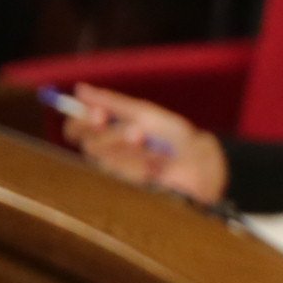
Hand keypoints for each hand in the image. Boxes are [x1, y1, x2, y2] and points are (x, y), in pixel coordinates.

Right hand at [59, 87, 226, 202]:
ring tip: (157, 148)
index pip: (76, 129)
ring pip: (110, 162)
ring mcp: (120, 177)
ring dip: (135, 152)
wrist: (205, 162)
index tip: (98, 113)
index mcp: (106, 136)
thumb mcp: (146, 114)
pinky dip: (147, 167)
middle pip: (91, 146)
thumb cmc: (175, 138)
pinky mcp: (134, 193)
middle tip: (137, 131)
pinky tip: (161, 166)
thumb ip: (113, 103)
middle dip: (113, 136)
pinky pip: (130, 178)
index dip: (81, 121)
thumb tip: (80, 89)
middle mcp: (108, 157)